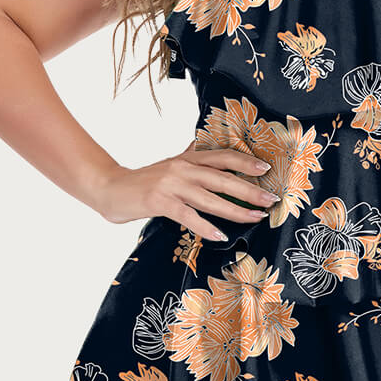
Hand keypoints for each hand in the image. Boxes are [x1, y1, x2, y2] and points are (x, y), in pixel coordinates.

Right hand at [90, 139, 278, 240]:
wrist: (109, 187)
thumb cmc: (142, 181)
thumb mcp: (170, 165)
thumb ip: (188, 157)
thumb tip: (201, 144)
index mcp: (187, 159)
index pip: (222, 156)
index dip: (245, 162)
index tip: (266, 169)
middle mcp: (182, 168)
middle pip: (223, 177)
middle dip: (250, 189)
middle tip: (271, 200)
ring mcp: (171, 184)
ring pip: (210, 197)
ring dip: (235, 210)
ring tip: (254, 218)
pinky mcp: (159, 201)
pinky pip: (187, 215)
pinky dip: (204, 226)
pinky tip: (219, 235)